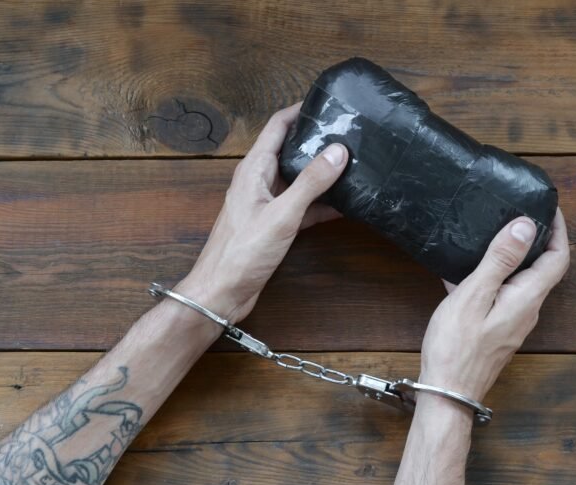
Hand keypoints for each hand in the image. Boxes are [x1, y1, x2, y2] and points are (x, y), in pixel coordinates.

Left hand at [177, 104, 348, 322]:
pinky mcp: (274, 224)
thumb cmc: (242, 252)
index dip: (299, 110)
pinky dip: (321, 203)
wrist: (223, 292)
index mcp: (254, 170)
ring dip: (321, 173)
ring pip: (298, 179)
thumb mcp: (282, 214)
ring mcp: (266, 203)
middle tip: (347, 131)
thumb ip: (311, 182)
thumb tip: (338, 151)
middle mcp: (259, 181)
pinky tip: (344, 204)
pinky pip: (302, 206)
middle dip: (316, 140)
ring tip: (352, 164)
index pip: (277, 126)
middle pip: (289, 150)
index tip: (326, 101)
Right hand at [419, 209, 569, 401]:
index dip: (559, 230)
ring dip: (511, 257)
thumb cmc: (457, 347)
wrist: (447, 393)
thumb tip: (525, 226)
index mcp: (527, 298)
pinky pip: (502, 295)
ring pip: (521, 281)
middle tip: (517, 215)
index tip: (548, 208)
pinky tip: (463, 273)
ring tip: (490, 236)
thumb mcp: (474, 295)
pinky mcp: (498, 330)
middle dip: (536, 239)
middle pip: (543, 268)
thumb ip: (500, 260)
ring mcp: (513, 322)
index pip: (558, 258)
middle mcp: (527, 310)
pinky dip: (491, 278)